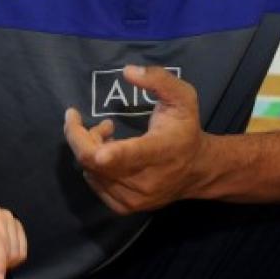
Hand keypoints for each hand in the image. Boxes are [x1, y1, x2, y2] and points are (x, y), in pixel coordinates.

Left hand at [64, 65, 207, 214]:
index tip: (98, 146)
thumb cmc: (185, 128)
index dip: (111, 153)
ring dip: (89, 148)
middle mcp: (147, 180)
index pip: (133, 155)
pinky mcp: (126, 207)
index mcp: (161, 150)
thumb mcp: (182, 96)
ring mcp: (135, 198)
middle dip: (82, 135)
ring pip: (92, 172)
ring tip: (106, 134)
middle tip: (92, 120)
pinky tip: (108, 155)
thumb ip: (158, 80)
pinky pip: (95, 184)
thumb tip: (127, 71)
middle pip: (96, 162)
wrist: (197, 169)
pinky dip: (93, 166)